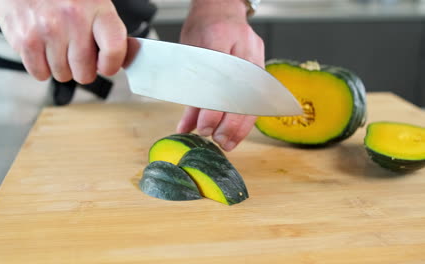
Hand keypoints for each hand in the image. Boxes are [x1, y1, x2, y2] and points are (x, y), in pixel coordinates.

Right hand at [0, 0, 126, 83]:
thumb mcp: (95, 5)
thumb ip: (111, 33)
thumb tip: (128, 59)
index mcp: (97, 9)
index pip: (113, 51)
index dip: (110, 65)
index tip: (106, 65)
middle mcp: (73, 18)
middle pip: (85, 73)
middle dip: (82, 68)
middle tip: (77, 52)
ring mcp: (47, 30)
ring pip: (62, 75)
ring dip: (61, 66)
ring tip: (57, 44)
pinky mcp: (26, 39)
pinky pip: (40, 73)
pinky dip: (41, 66)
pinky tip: (43, 47)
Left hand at [177, 0, 264, 150]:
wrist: (223, 11)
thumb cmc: (204, 29)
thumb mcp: (189, 54)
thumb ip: (191, 92)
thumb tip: (186, 127)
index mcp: (220, 38)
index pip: (218, 81)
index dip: (212, 107)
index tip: (203, 126)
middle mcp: (243, 49)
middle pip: (240, 93)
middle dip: (229, 122)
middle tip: (217, 139)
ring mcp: (256, 59)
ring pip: (254, 98)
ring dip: (242, 125)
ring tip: (228, 142)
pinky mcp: (261, 68)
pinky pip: (257, 98)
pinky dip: (247, 118)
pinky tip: (238, 133)